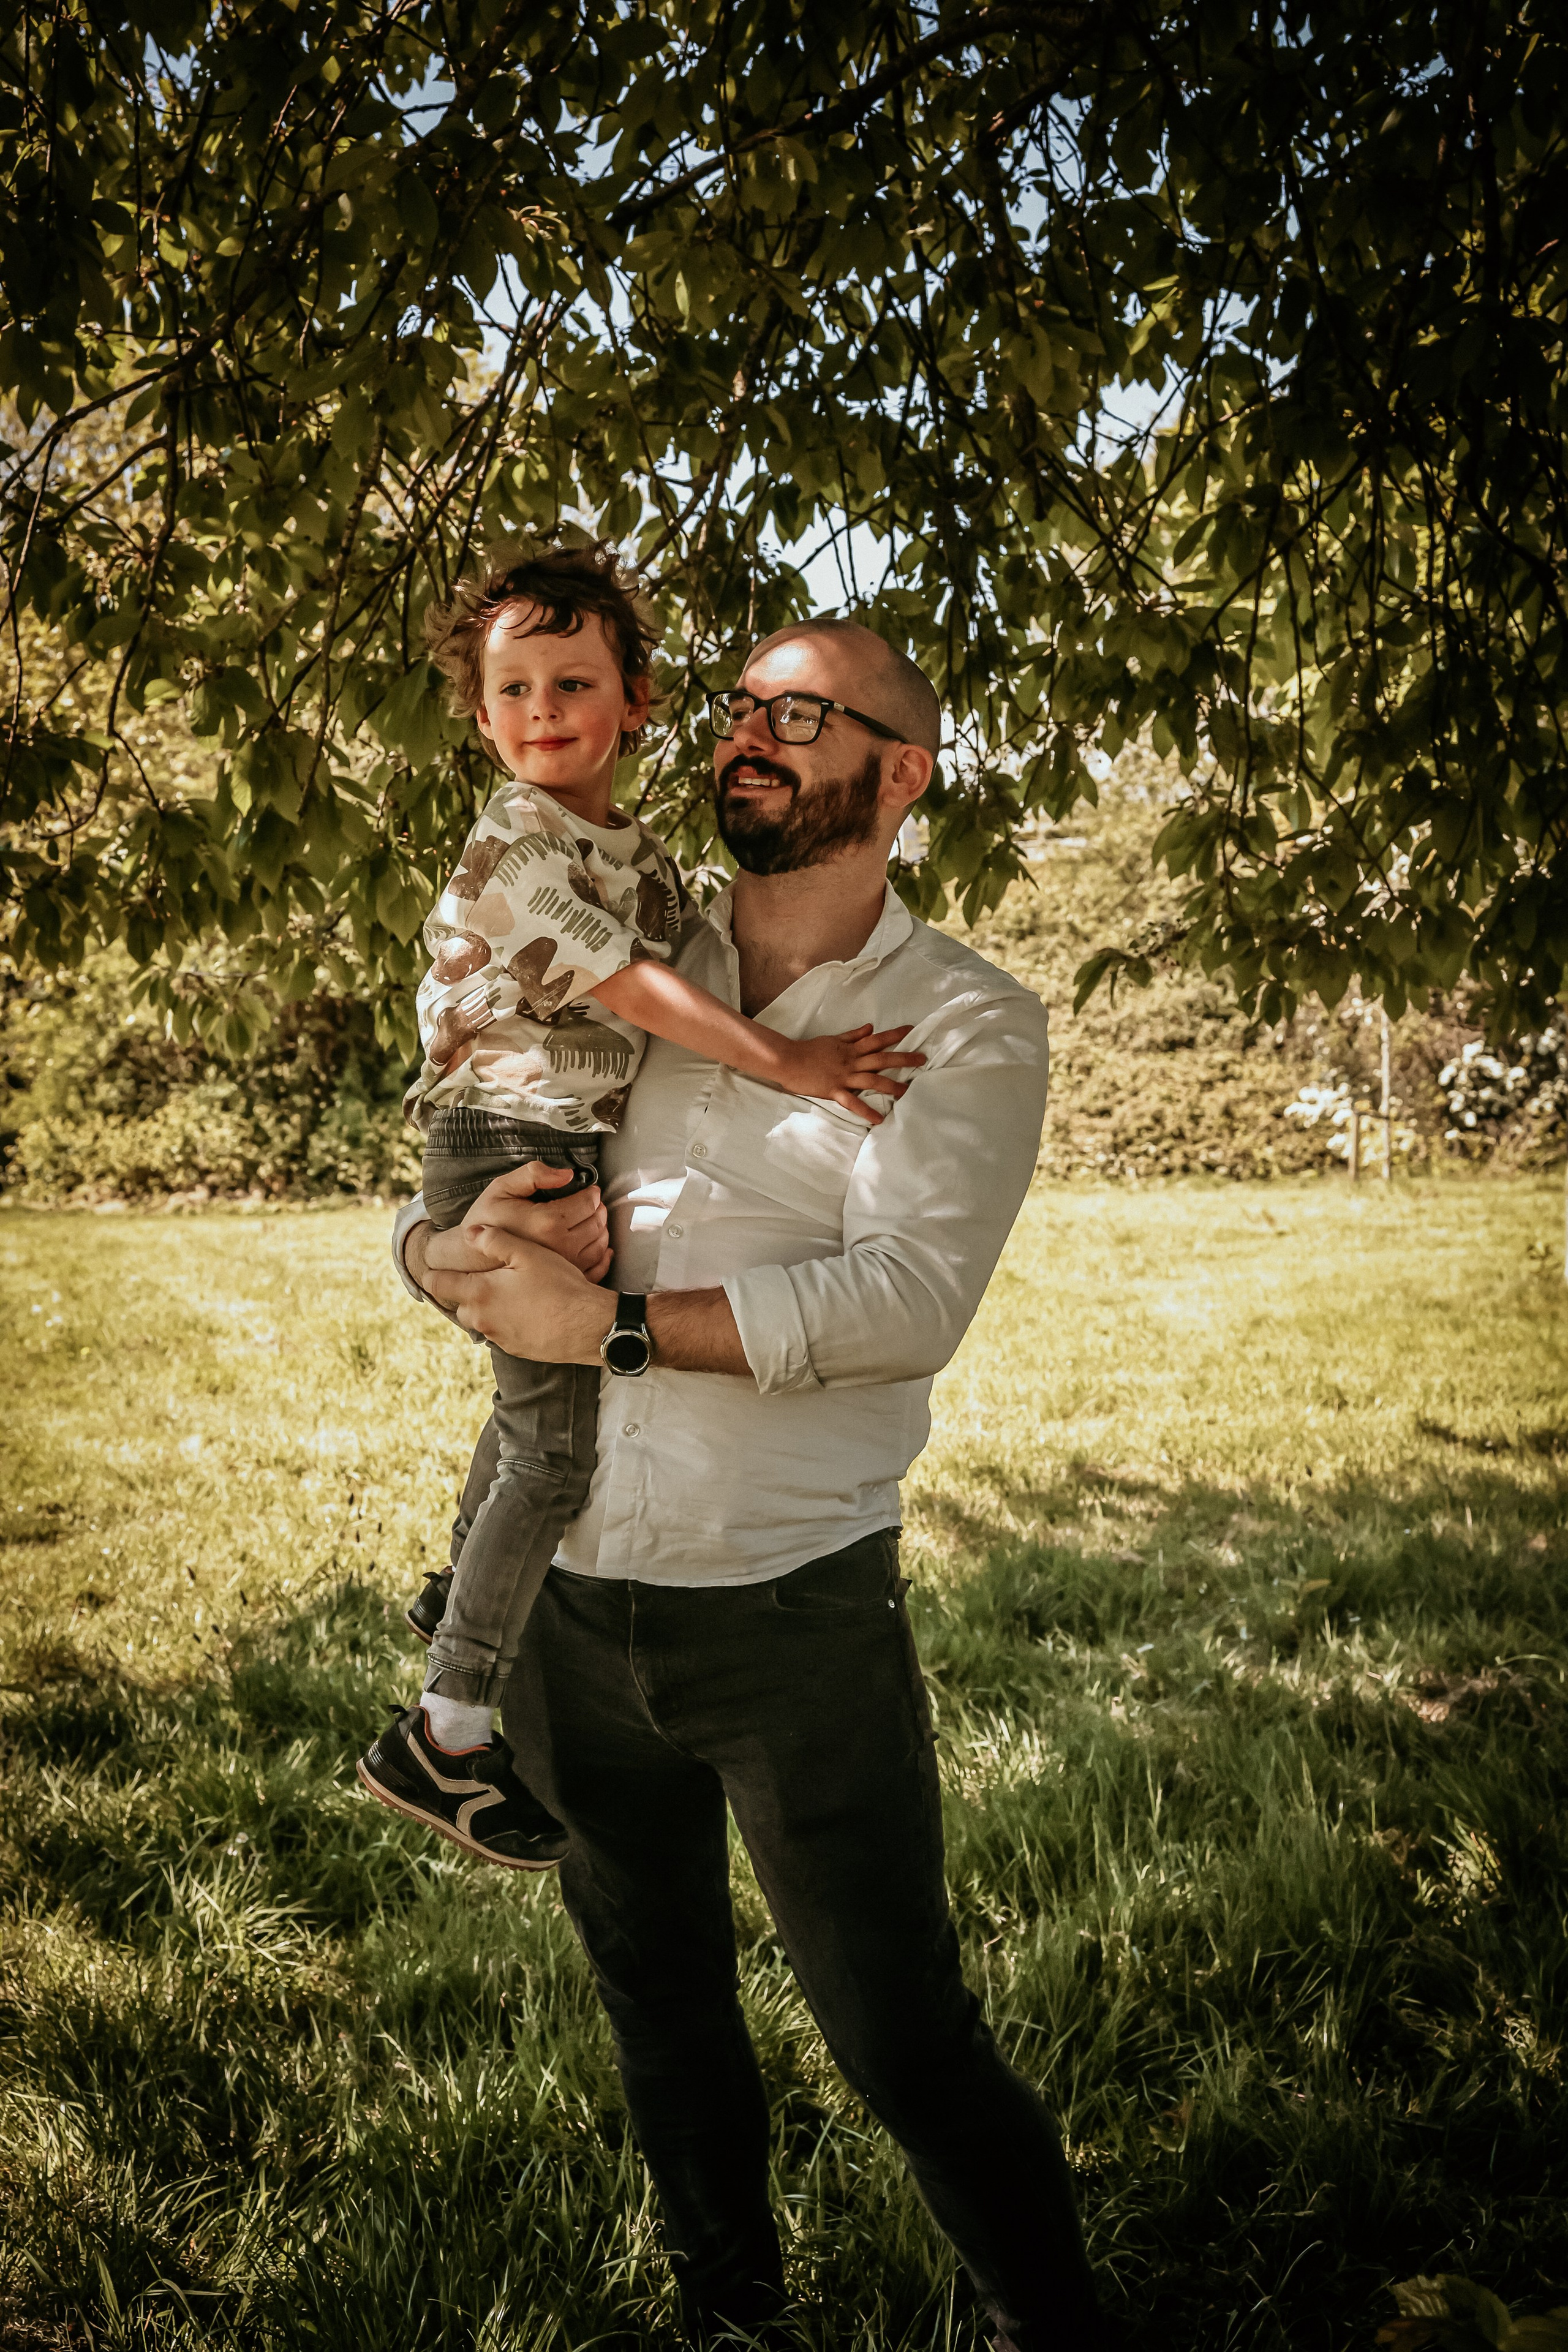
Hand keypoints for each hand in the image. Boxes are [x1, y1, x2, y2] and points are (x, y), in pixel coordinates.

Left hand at [428, 1228, 616, 1362]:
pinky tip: (523, 1309)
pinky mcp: (515, 1350)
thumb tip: (470, 1232)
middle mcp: (483, 1319)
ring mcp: (498, 1338)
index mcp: (480, 1293)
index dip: (433, 1273)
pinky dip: (503, 1320)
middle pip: (458, 1304)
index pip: (439, 1284)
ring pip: (479, 1320)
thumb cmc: (560, 1287)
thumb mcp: (528, 1254)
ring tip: (503, 1292)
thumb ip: (495, 1240)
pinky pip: (498, 1332)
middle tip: (477, 1277)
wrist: (588, 1327)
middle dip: (463, 1291)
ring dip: (485, 1307)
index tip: (432, 1267)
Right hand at [461, 1160, 610, 1283]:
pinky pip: (596, 1266)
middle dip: (598, 1209)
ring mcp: (564, 1265)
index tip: (590, 1190)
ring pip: (600, 1243)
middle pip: (596, 1222)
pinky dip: (603, 1253)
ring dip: (602, 1228)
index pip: (588, 1203)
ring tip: (591, 1220)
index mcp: (546, 1222)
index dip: (592, 1193)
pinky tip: (597, 1244)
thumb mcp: (501, 1188)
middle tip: (592, 1203)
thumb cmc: (486, 1222)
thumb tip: (566, 1174)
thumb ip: (533, 1175)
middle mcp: (559, 1246)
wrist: (471, 1257)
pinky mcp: (564, 1279)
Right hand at [773, 1024, 924, 1125]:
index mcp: (851, 1048)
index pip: (877, 1039)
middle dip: (903, 1058)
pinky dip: (865, 1111)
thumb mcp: (833, 1039)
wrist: (788, 1060)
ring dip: (890, 1085)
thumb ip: (853, 1035)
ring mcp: (843, 1076)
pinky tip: (878, 1119)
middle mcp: (851, 1061)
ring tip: (906, 1092)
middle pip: (881, 1058)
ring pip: (871, 1079)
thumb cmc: (809, 1050)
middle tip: (922, 1059)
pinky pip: (852, 1102)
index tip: (912, 1031)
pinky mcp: (834, 1090)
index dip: (894, 1034)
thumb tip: (871, 1027)